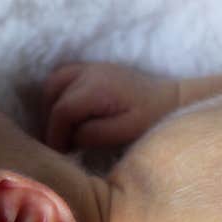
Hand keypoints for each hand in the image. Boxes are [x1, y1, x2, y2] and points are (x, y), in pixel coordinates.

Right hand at [40, 62, 179, 151]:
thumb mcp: (124, 133)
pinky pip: (63, 77)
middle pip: (51, 93)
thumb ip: (93, 134)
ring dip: (50, 106)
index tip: (58, 154)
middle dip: (50, 120)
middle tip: (59, 143)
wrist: (171, 99)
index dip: (54, 135)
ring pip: (54, 82)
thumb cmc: (151, 119)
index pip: (61, 111)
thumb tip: (70, 137)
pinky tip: (68, 115)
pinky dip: (58, 95)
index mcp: (96, 87)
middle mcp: (89, 72)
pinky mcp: (94, 69)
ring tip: (61, 130)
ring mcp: (91, 67)